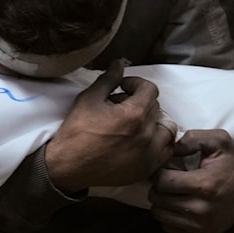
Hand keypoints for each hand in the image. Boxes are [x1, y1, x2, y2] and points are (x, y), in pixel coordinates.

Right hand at [45, 59, 175, 192]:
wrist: (68, 168)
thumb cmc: (76, 133)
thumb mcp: (89, 99)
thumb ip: (108, 79)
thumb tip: (119, 63)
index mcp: (135, 115)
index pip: (150, 89)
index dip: (135, 84)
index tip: (122, 88)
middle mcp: (147, 135)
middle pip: (156, 107)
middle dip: (140, 102)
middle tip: (120, 107)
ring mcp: (149, 154)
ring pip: (165, 129)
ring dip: (153, 122)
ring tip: (134, 124)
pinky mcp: (146, 169)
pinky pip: (164, 151)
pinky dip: (158, 143)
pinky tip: (140, 141)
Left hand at [148, 129, 233, 232]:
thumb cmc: (233, 163)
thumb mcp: (219, 141)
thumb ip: (192, 139)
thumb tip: (170, 149)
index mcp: (204, 185)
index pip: (162, 181)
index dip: (160, 172)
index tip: (168, 169)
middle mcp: (201, 210)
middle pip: (157, 199)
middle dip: (159, 187)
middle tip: (170, 180)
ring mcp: (201, 226)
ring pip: (159, 215)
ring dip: (162, 202)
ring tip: (175, 192)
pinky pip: (167, 227)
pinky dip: (170, 215)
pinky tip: (181, 205)